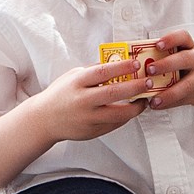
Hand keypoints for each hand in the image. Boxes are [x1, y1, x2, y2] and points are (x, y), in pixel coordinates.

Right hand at [26, 57, 148, 143]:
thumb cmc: (61, 94)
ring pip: (118, 114)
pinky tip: (132, 109)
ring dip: (136, 107)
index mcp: (77, 83)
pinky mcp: (92, 131)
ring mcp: (88, 118)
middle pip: (114, 93)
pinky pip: (114, 124)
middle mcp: (83, 101)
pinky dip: (126, 117)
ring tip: (145, 100)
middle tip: (148, 82)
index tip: (136, 63)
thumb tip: (119, 61)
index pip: (103, 72)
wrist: (45, 119)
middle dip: (135, 87)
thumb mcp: (73, 76)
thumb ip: (94, 71)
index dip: (122, 67)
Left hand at [144, 29, 193, 111]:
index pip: (183, 37)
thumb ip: (163, 57)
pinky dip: (168, 103)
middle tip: (150, 70)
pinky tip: (156, 105)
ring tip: (154, 99)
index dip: (171, 39)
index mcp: (190, 46)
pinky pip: (183, 99)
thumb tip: (134, 63)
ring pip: (187, 85)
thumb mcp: (181, 55)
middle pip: (185, 59)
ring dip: (168, 93)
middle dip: (166, 64)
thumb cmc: (187, 66)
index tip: (157, 45)